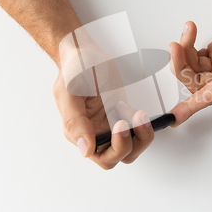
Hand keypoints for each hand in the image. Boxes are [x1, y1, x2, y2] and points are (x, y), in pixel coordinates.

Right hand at [53, 40, 154, 169]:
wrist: (84, 54)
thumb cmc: (73, 70)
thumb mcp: (68, 93)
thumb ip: (74, 122)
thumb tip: (86, 149)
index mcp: (79, 132)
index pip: (102, 157)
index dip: (116, 147)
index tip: (120, 125)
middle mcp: (95, 133)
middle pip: (119, 156)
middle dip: (131, 143)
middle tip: (134, 121)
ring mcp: (110, 124)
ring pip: (131, 146)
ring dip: (141, 135)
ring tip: (140, 115)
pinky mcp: (122, 114)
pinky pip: (137, 129)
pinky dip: (143, 124)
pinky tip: (137, 110)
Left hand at [169, 0, 211, 124]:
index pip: (211, 96)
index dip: (192, 107)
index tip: (175, 117)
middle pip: (194, 81)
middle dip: (180, 66)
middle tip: (176, 46)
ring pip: (191, 68)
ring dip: (182, 53)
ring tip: (187, 31)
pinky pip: (194, 56)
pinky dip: (187, 45)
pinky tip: (190, 32)